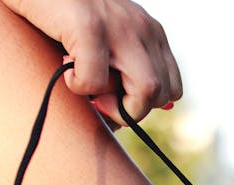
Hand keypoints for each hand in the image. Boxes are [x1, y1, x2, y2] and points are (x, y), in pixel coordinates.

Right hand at [2, 0, 181, 124]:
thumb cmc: (61, 15)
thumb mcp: (103, 40)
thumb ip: (120, 68)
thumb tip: (122, 119)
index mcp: (151, 32)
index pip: (172, 87)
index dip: (145, 105)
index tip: (115, 101)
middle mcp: (143, 28)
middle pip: (163, 93)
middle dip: (132, 111)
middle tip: (99, 101)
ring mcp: (120, 26)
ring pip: (148, 90)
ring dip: (116, 106)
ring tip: (86, 88)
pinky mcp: (90, 26)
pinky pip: (97, 81)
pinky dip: (79, 87)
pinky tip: (64, 68)